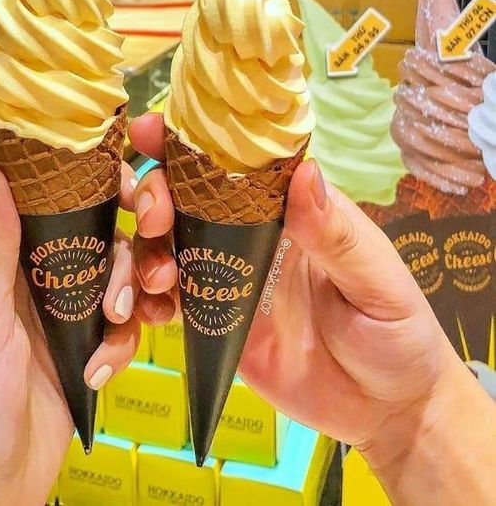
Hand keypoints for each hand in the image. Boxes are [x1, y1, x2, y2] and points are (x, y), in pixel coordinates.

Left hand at [0, 164, 140, 505]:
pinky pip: (125, 328)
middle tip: (143, 279)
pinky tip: (101, 371)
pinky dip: (123, 345)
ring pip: (122, 281)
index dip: (98, 190)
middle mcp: (41, 279)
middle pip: (104, 240)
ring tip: (116, 324)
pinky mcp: (90, 348)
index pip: (58, 204)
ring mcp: (69, 315)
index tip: (135, 193)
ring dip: (131, 299)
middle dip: (129, 257)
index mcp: (8, 260)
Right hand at [129, 113, 495, 504]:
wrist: (382, 408)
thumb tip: (304, 171)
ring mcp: (226, 275)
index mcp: (288, 209)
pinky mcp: (213, 319)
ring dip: (146, 250)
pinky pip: (170, 300)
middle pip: (186, 196)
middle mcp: (249, 233)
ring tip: (159, 278)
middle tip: (154, 218)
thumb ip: (336, 235)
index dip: (190, 142)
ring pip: (167, 244)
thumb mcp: (377, 282)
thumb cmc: (395, 333)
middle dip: (155, 195)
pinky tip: (152, 313)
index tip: (149, 132)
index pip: (235, 162)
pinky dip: (149, 300)